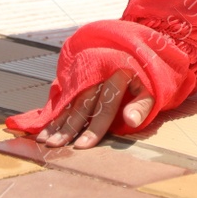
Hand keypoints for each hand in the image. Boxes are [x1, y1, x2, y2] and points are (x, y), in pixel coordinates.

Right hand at [33, 69, 153, 148]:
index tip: (82, 146)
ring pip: (70, 101)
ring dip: (57, 122)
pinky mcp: (78, 77)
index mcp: (119, 74)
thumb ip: (141, 105)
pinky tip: (44, 127)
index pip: (106, 105)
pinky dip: (54, 113)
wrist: (132, 51)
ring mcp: (86, 75)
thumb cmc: (143, 76)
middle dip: (68, 127)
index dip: (94, 127)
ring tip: (45, 140)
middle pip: (83, 104)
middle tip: (55, 146)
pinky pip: (64, 97)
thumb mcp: (151, 88)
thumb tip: (131, 121)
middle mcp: (99, 74)